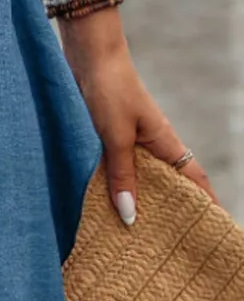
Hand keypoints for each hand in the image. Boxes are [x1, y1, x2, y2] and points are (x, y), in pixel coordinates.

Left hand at [62, 31, 218, 225]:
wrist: (89, 53)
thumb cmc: (109, 89)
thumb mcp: (116, 136)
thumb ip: (122, 174)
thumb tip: (130, 216)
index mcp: (166, 143)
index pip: (195, 180)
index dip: (206, 204)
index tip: (211, 232)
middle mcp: (152, 144)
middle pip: (169, 183)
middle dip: (171, 211)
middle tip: (167, 246)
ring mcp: (131, 138)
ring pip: (141, 177)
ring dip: (140, 200)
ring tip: (134, 235)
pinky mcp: (109, 134)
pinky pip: (119, 167)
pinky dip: (117, 185)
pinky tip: (104, 202)